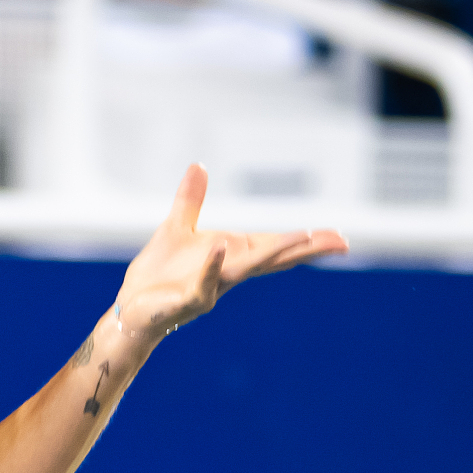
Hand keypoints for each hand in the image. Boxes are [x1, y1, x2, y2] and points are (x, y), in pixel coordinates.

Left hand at [115, 164, 348, 340]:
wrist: (131, 307)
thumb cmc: (157, 274)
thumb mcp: (176, 228)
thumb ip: (191, 200)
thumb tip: (199, 165)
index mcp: (230, 256)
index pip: (273, 246)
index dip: (303, 241)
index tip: (336, 235)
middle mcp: (228, 272)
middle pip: (273, 259)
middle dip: (306, 249)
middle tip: (341, 242)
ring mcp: (211, 287)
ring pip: (247, 269)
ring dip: (274, 253)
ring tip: (303, 238)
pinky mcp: (187, 299)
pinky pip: (203, 282)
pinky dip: (213, 265)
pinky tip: (222, 246)